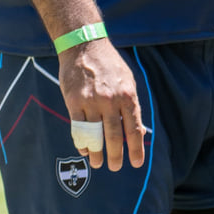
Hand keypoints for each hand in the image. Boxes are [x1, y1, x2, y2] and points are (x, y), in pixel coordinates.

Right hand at [58, 37, 146, 171]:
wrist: (85, 46)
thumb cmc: (110, 65)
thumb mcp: (128, 81)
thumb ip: (132, 105)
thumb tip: (139, 130)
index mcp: (128, 95)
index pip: (134, 128)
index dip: (136, 148)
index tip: (136, 163)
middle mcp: (111, 100)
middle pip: (115, 135)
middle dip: (116, 155)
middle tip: (115, 167)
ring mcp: (92, 101)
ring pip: (95, 135)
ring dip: (97, 152)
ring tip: (98, 163)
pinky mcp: (74, 101)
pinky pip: (78, 127)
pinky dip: (82, 141)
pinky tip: (85, 149)